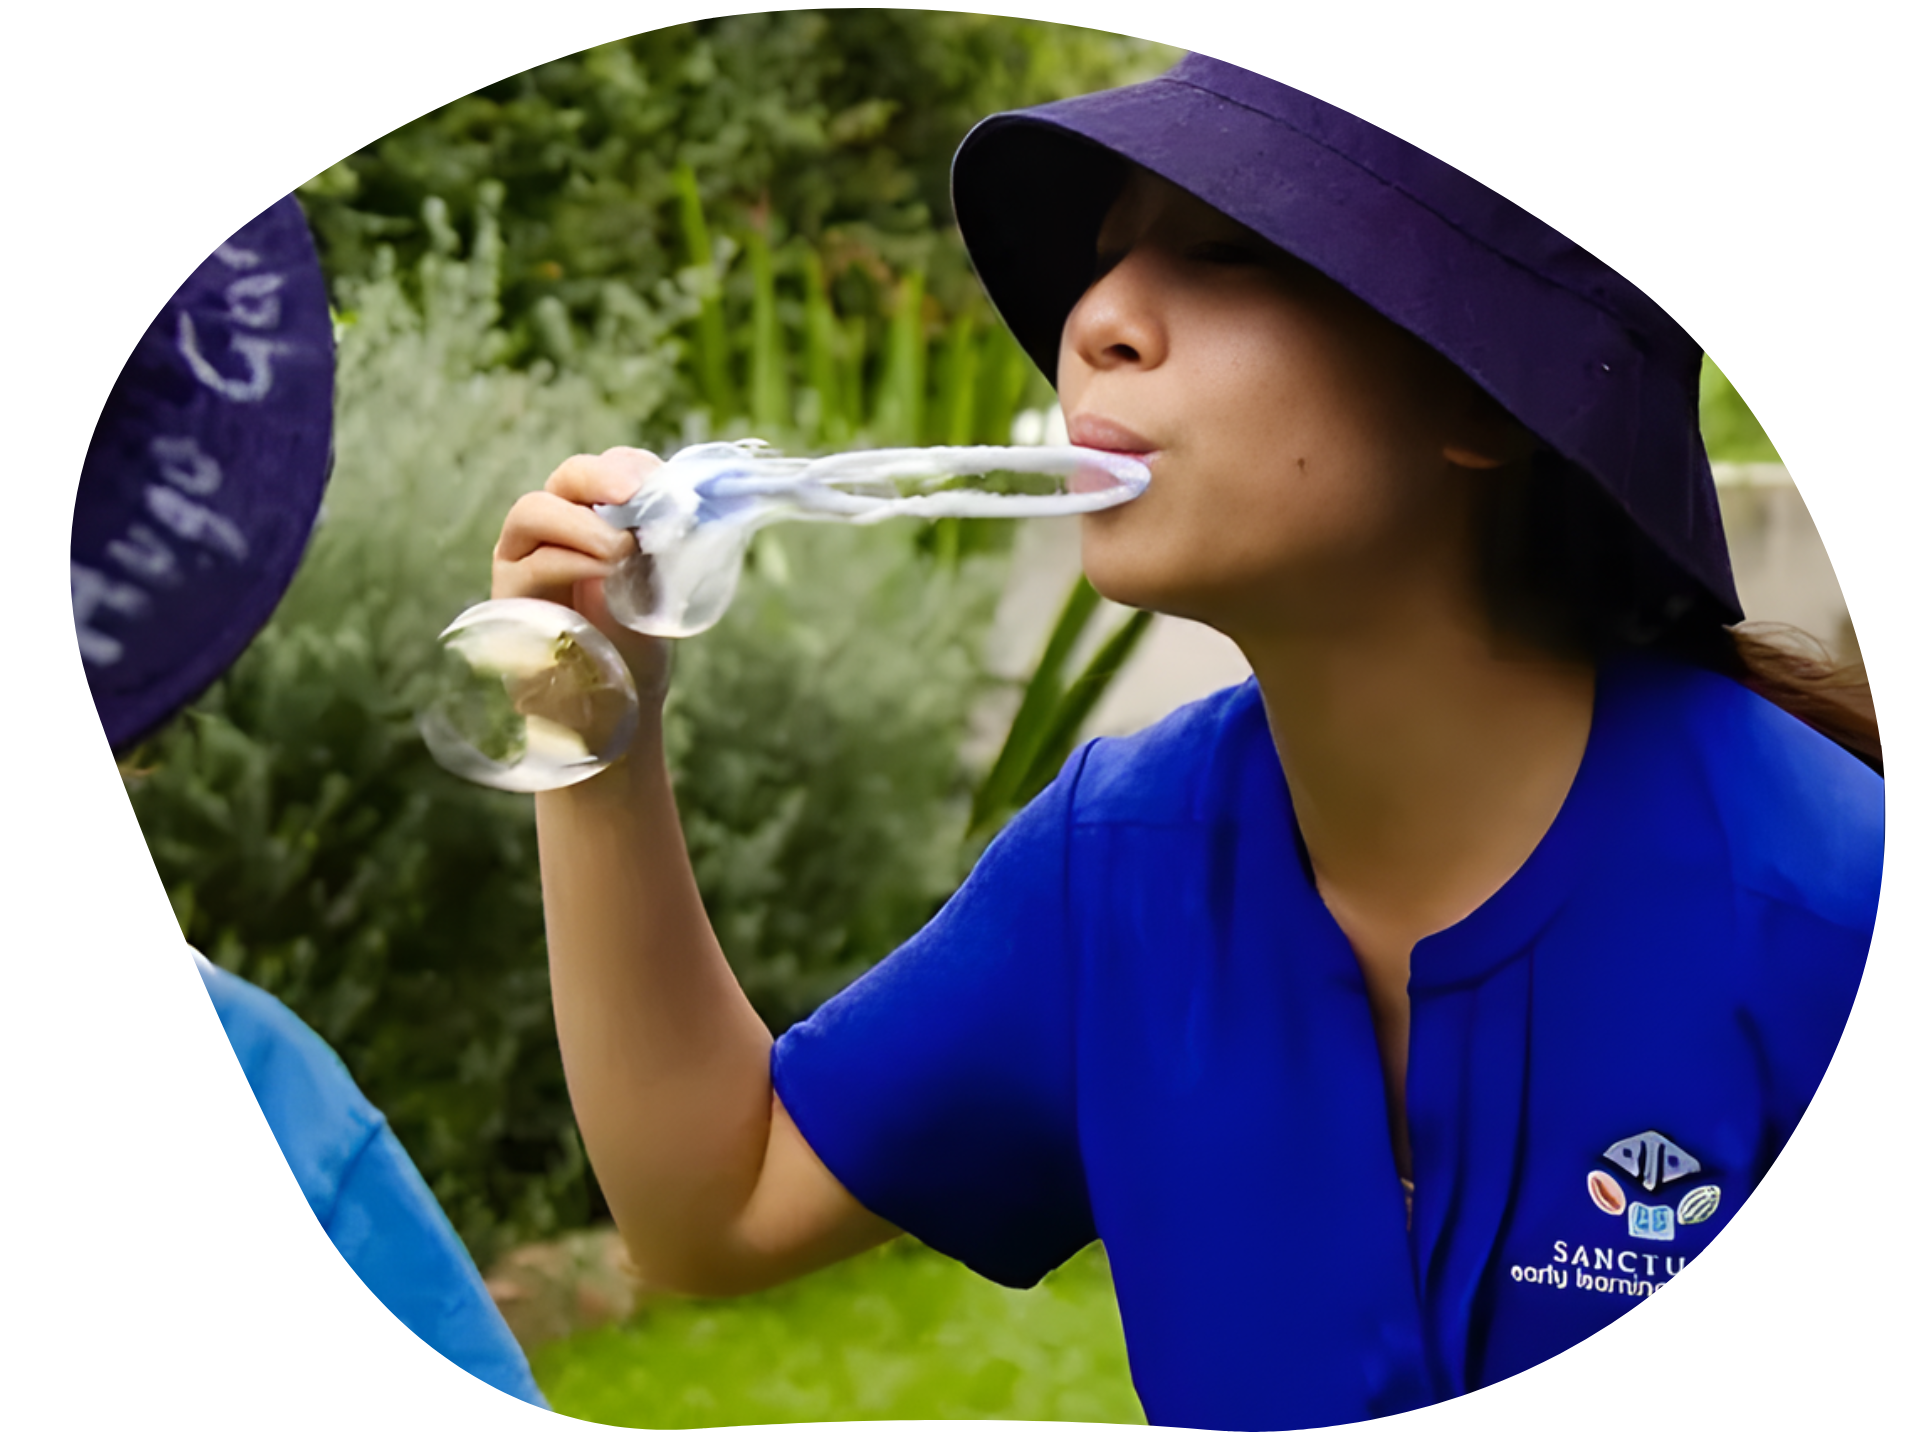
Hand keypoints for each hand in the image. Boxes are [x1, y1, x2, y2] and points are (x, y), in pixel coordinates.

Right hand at [494, 447, 673, 704]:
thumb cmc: (636, 643)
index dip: (629, 466)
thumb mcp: (660, 589)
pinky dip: (569, 561)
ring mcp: (523, 557)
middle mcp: (555, 528)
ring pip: (534, 511)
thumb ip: (665, 550)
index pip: (605, 470)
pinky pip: (531, 563)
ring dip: (582, 524)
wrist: (613, 706)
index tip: (661, 483)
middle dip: (600, 478)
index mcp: (595, 517)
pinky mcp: (510, 595)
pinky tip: (602, 571)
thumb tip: (683, 513)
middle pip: (565, 477)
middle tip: (633, 494)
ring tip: (621, 548)